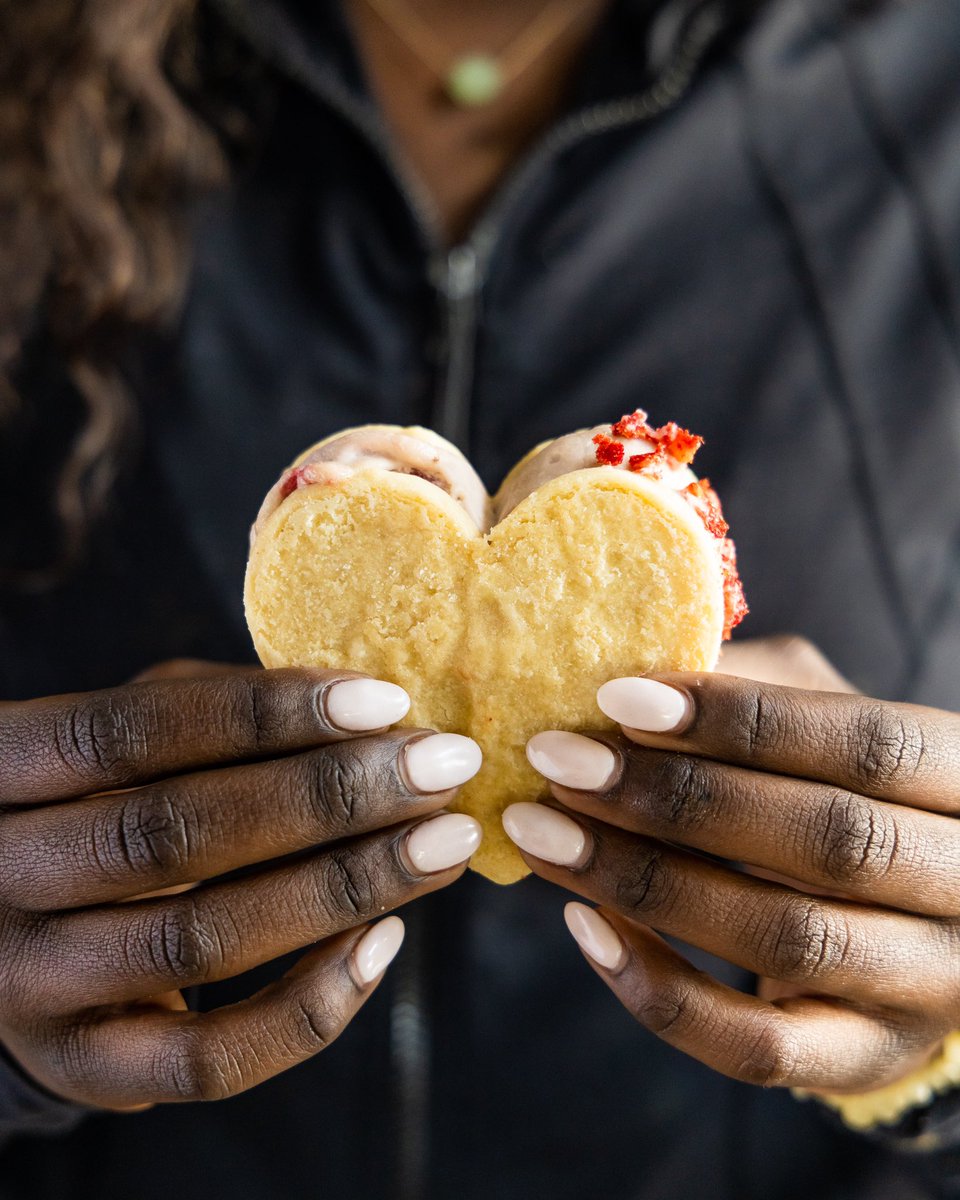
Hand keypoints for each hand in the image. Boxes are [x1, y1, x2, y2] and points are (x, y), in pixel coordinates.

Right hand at [0, 666, 481, 1108]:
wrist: (12, 930)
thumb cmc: (102, 801)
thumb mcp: (131, 736)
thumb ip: (218, 710)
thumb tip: (365, 707)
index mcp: (4, 768)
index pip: (133, 731)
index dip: (264, 713)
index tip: (386, 699)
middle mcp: (2, 876)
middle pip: (175, 835)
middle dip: (331, 797)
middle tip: (445, 766)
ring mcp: (33, 985)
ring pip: (202, 941)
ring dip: (345, 887)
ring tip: (445, 842)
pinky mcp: (84, 1065)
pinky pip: (210, 1060)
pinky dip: (310, 1005)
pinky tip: (386, 941)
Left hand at [504, 659, 959, 1094]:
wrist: (899, 913)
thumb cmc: (837, 787)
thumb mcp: (815, 718)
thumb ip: (749, 685)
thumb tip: (629, 677)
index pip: (863, 743)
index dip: (740, 719)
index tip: (617, 698)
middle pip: (826, 840)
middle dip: (676, 798)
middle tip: (557, 761)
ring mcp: (924, 986)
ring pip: (784, 938)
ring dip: (644, 881)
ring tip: (542, 832)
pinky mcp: (863, 1057)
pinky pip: (756, 1047)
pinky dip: (658, 990)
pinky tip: (583, 926)